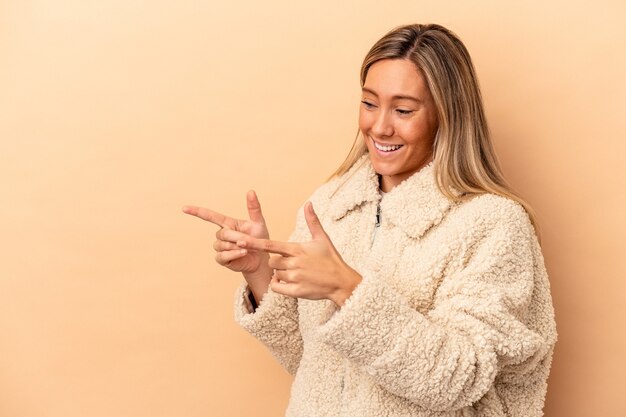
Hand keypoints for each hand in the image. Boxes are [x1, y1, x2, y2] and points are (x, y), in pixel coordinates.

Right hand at [182, 190, 270, 276]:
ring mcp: (220, 247)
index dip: (197, 211)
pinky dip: (234, 254)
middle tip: (249, 241)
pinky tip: (243, 253)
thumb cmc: (260, 239)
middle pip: (222, 233)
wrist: (261, 259)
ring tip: (247, 248)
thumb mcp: (259, 222)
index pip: (210, 216)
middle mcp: (222, 235)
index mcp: (228, 224)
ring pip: (222, 245)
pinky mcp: (222, 259)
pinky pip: (223, 256)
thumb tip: (251, 191)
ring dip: (236, 246)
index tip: (184, 208)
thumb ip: (254, 208)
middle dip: (237, 237)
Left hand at [236, 202, 361, 306]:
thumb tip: (308, 203)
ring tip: (298, 273)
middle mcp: (294, 263)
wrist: (341, 282)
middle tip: (293, 263)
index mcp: (297, 249)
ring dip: (282, 274)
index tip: (240, 240)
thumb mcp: (322, 238)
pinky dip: (279, 285)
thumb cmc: (331, 259)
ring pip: (276, 274)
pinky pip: (277, 287)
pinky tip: (289, 283)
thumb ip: (312, 221)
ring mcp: (295, 277)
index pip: (271, 245)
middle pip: (271, 262)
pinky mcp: (296, 291)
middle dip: (278, 262)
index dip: (254, 243)